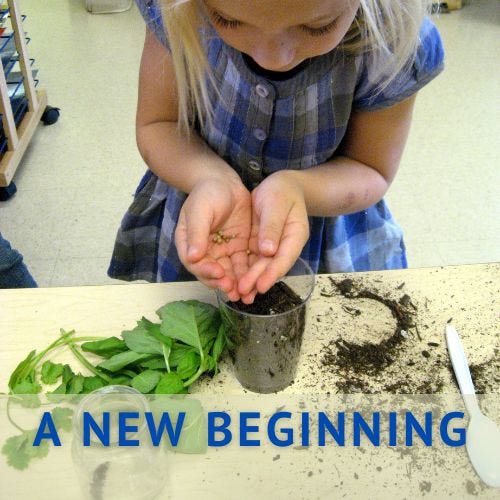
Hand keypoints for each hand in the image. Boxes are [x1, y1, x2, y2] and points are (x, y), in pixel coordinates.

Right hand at [175, 177, 251, 300]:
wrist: (226, 181)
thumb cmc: (207, 193)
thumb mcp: (200, 210)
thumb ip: (197, 233)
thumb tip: (193, 257)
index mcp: (189, 243)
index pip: (195, 263)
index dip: (206, 271)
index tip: (219, 274)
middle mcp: (205, 251)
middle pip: (212, 273)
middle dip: (223, 283)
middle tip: (234, 291)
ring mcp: (222, 251)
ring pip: (228, 272)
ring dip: (236, 284)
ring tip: (245, 295)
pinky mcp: (238, 249)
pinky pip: (243, 265)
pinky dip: (248, 275)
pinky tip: (255, 283)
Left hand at [238, 172, 308, 300]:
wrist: (280, 185)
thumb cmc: (281, 191)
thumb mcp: (275, 203)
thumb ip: (271, 226)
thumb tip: (268, 251)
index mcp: (295, 235)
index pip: (284, 258)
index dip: (272, 273)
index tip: (261, 286)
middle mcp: (286, 245)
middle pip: (272, 266)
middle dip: (258, 280)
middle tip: (243, 293)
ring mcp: (274, 247)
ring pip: (262, 266)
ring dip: (252, 280)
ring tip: (238, 294)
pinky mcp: (263, 246)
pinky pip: (254, 260)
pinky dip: (246, 271)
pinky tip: (235, 281)